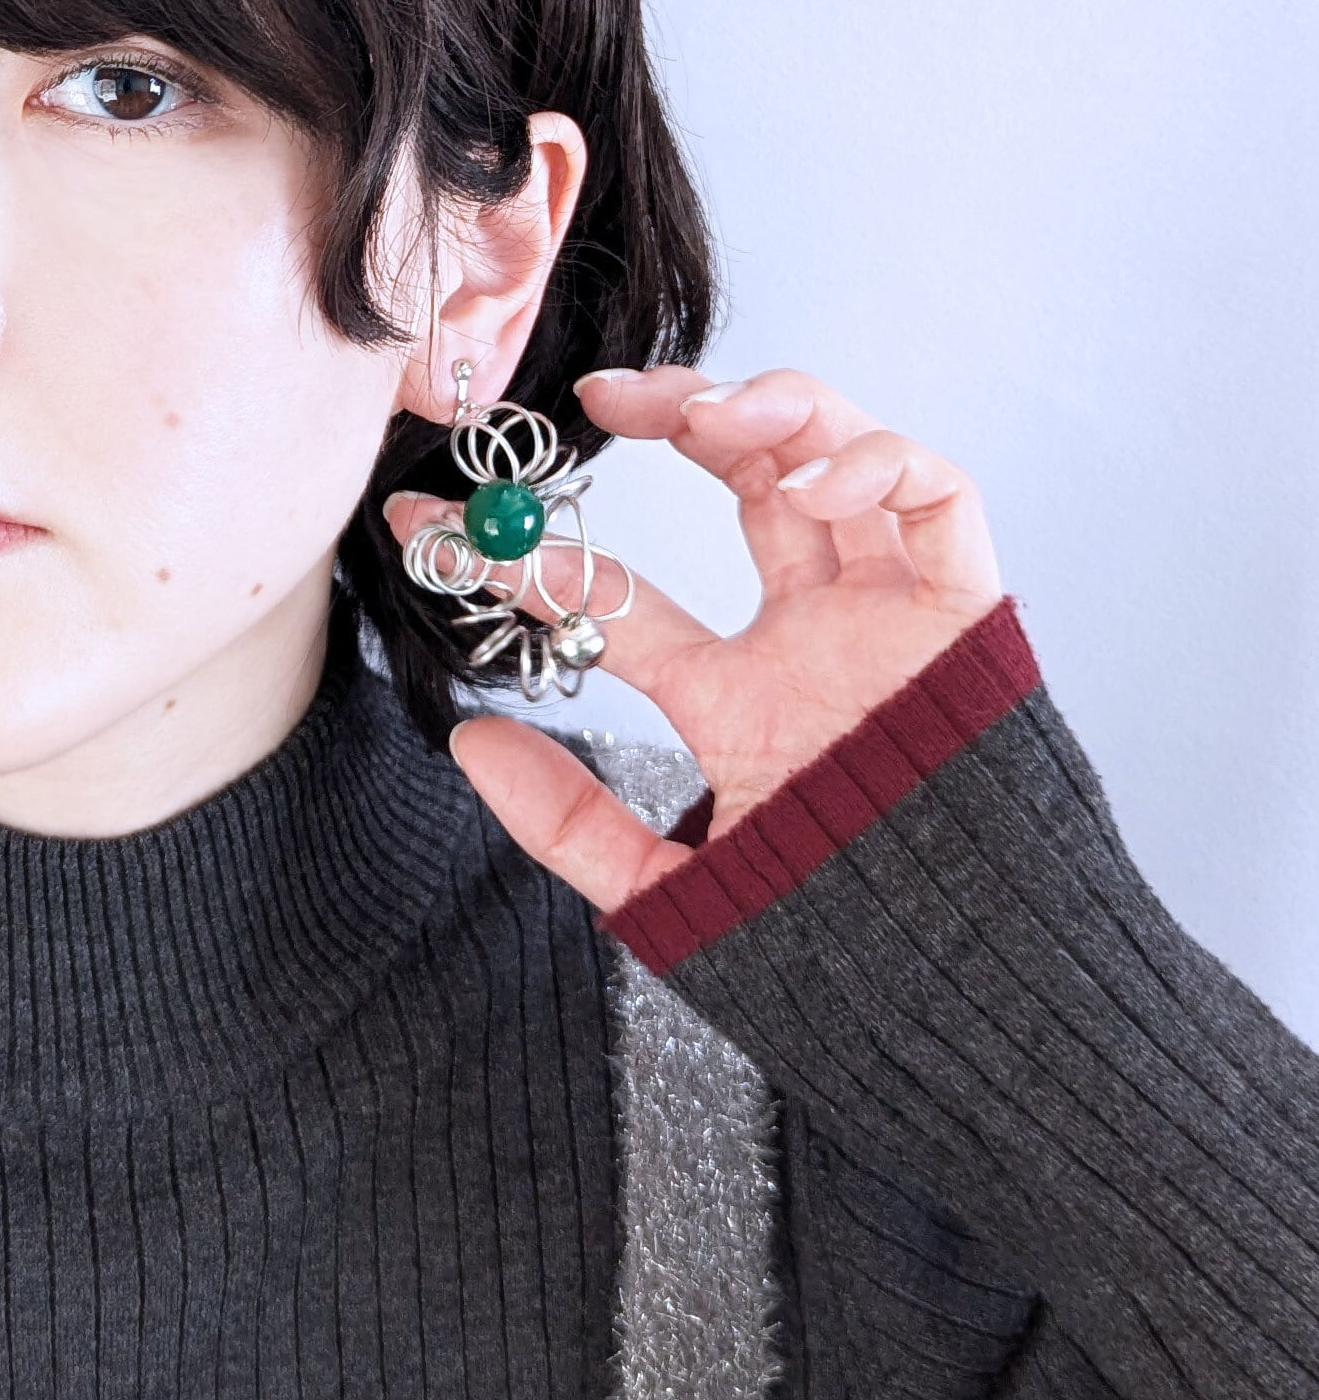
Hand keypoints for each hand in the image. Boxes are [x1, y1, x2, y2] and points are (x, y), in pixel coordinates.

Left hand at [382, 366, 1000, 914]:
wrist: (971, 1001)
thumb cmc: (835, 950)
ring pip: (839, 452)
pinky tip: (813, 488)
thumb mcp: (673, 890)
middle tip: (601, 398)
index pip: (619, 589)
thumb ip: (570, 825)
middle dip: (675, 410)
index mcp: (740, 688)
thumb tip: (465, 739)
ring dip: (773, 406)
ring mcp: (889, 615)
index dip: (523, 551)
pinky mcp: (967, 614)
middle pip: (746, 472)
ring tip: (709, 417)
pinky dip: (876, 462)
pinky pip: (939, 497)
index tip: (429, 520)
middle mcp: (813, 630)